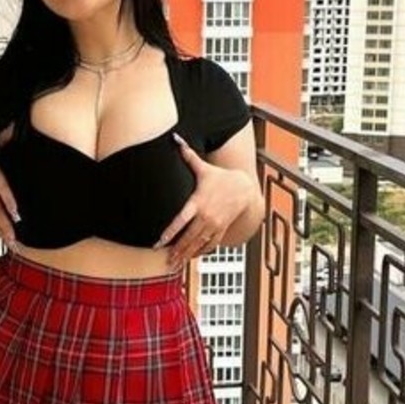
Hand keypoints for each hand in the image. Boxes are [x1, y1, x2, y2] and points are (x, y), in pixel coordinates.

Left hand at [154, 133, 253, 267]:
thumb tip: (175, 138)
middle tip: (164, 261)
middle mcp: (206, 217)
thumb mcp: (204, 168)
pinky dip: (199, 253)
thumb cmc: (221, 178)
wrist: (245, 189)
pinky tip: (190, 259)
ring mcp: (214, 226)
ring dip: (185, 255)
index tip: (159, 242)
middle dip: (176, 250)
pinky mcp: (221, 230)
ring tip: (174, 265)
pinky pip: (209, 245)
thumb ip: (188, 155)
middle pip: (188, 237)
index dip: (170, 232)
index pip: (182, 220)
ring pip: (198, 245)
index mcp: (199, 202)